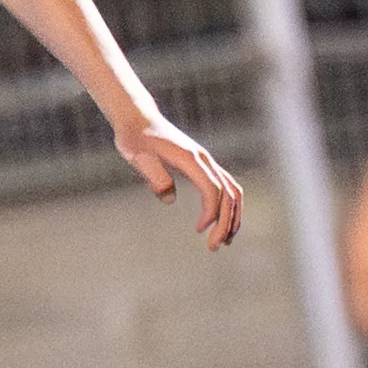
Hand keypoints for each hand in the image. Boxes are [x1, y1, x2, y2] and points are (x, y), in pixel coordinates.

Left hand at [115, 112, 241, 245]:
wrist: (139, 119)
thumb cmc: (135, 139)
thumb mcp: (137, 157)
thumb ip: (154, 176)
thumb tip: (169, 199)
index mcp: (191, 159)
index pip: (212, 189)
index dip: (211, 212)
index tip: (199, 230)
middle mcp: (204, 160)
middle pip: (229, 193)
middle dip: (226, 222)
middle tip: (213, 248)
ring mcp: (206, 162)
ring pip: (232, 191)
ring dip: (232, 217)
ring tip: (223, 242)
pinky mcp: (203, 166)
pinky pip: (226, 188)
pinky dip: (228, 208)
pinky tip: (219, 224)